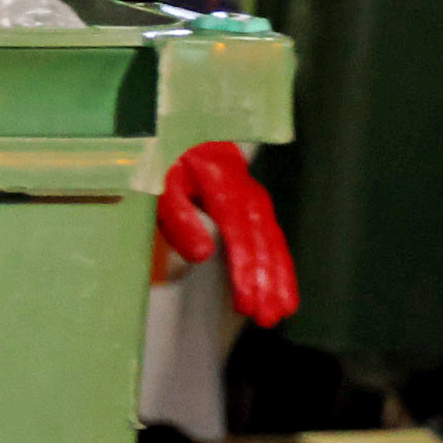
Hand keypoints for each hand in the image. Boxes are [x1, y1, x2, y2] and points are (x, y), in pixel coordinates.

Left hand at [156, 140, 297, 326]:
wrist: (180, 124)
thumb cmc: (165, 155)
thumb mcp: (161, 181)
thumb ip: (178, 215)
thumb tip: (202, 256)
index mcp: (224, 185)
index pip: (241, 235)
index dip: (246, 271)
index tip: (247, 302)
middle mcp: (247, 192)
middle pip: (265, 242)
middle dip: (269, 282)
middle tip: (267, 318)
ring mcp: (254, 197)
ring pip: (274, 241)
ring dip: (280, 278)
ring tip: (281, 312)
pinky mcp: (254, 204)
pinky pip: (271, 237)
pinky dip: (279, 263)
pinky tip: (281, 289)